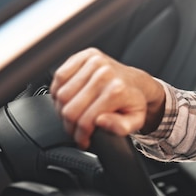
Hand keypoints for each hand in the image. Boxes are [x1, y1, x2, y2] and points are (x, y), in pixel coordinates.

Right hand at [49, 48, 164, 148]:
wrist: (137, 81)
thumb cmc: (133, 102)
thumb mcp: (135, 121)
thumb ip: (121, 127)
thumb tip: (101, 121)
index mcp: (117, 90)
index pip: (85, 120)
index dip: (81, 136)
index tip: (83, 140)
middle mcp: (104, 73)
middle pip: (69, 109)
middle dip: (70, 125)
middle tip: (76, 130)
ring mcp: (94, 62)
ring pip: (61, 94)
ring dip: (61, 109)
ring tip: (72, 114)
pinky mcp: (84, 55)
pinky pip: (59, 76)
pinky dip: (58, 91)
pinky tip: (68, 98)